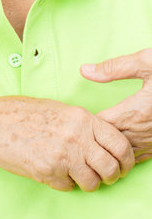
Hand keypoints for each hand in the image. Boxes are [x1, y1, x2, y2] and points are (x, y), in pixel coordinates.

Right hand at [0, 96, 133, 191]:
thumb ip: (81, 123)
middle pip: (110, 167)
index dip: (125, 158)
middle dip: (110, 175)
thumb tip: (99, 138)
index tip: (122, 163)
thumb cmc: (19, 113)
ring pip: (92, 182)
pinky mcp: (48, 172)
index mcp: (80, 118)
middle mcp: (75, 137)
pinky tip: (52, 170)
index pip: (119, 143)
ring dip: (87, 182)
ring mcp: (62, 156)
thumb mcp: (57, 108)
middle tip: (103, 175)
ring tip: (74, 173)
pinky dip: (63, 182)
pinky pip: (68, 186)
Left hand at [81, 48, 151, 162]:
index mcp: (138, 111)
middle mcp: (146, 130)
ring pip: (127, 153)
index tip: (74, 120)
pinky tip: (120, 148)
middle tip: (77, 134)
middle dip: (94, 139)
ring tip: (93, 144)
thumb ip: (114, 68)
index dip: (86, 124)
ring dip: (110, 149)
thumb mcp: (146, 62)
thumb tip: (84, 70)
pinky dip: (128, 153)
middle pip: (111, 142)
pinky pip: (143, 156)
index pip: (102, 125)